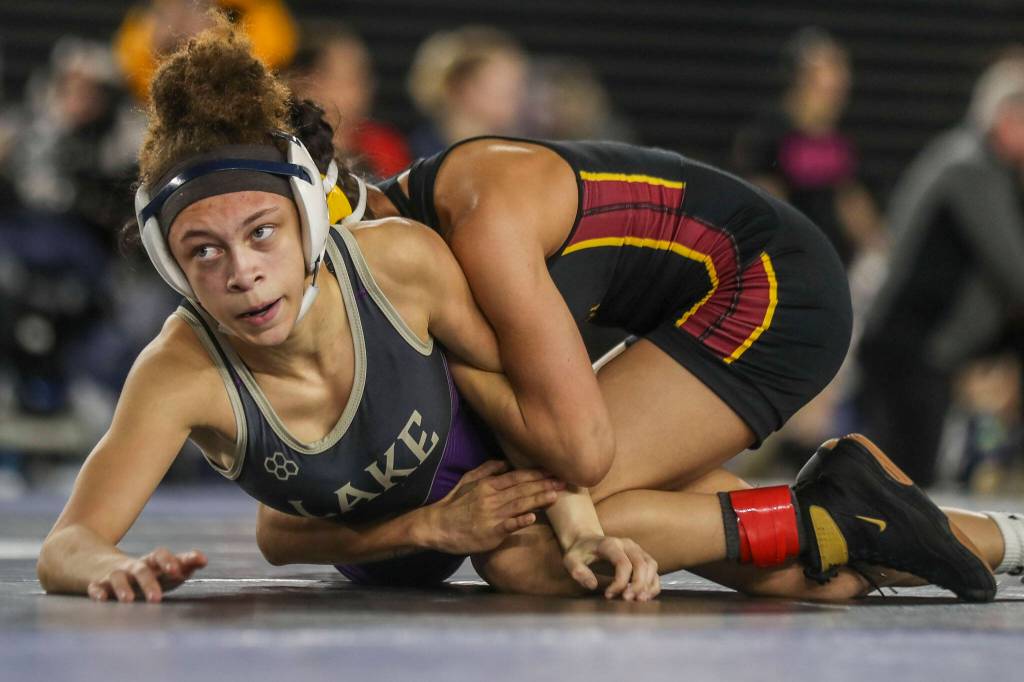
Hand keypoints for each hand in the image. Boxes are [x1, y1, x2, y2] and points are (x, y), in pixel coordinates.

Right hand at [87, 548, 207, 602]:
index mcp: (151, 563)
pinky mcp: (97, 584)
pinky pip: (96, 587)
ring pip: (118, 578)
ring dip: (123, 588)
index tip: (181, 569)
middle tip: (156, 598)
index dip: (171, 561)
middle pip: (142, 570)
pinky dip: (98, 592)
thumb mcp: (161, 570)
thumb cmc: (142, 573)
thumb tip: (203, 560)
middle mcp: (134, 568)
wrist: (97, 563)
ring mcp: (114, 575)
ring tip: (128, 600)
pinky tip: (102, 599)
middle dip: (149, 582)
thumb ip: (182, 567)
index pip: (161, 556)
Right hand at [430, 460, 564, 553]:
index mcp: (489, 485)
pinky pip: (508, 526)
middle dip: (544, 484)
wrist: (437, 526)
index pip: (517, 477)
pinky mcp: (490, 532)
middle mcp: (492, 497)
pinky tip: (532, 517)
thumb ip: (488, 470)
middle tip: (563, 481)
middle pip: (522, 489)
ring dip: (538, 499)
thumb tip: (506, 461)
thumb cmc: (455, 503)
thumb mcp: (468, 480)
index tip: (553, 470)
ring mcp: (492, 515)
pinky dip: (520, 521)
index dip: (536, 474)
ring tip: (555, 495)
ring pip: (519, 505)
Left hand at [563, 535, 659, 600]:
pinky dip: (652, 583)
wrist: (586, 541)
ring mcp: (636, 549)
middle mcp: (627, 544)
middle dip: (638, 585)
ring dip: (648, 584)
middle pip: (641, 564)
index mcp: (610, 544)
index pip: (623, 563)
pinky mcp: (641, 556)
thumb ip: (578, 571)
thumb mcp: (571, 560)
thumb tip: (592, 585)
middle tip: (627, 600)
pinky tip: (644, 595)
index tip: (608, 595)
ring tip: (639, 600)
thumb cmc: (579, 552)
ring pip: (651, 565)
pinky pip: (653, 569)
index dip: (619, 582)